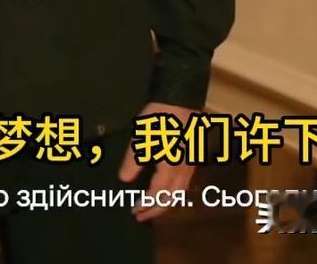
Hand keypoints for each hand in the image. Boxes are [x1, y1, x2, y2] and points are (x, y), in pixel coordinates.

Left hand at [116, 101, 196, 222]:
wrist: (181, 100)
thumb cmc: (159, 118)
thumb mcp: (141, 138)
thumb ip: (133, 161)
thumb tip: (124, 180)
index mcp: (170, 167)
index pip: (158, 194)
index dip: (146, 205)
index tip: (134, 211)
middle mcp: (183, 170)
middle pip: (171, 198)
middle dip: (156, 210)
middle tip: (142, 217)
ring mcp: (190, 164)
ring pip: (180, 192)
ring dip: (165, 203)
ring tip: (152, 208)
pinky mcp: (191, 158)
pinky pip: (184, 184)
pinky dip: (173, 193)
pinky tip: (166, 191)